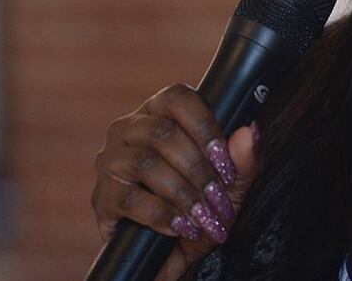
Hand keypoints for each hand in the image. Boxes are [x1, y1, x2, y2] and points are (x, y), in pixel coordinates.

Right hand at [90, 83, 262, 279]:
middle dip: (199, 169)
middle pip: (163, 133)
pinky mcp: (101, 197)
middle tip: (219, 197)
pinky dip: (162, 215)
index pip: (178, 97)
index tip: (224, 159)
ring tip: (204, 216)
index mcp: (161, 114)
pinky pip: (130, 198)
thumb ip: (244, 158)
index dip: (204, 126)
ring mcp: (111, 162)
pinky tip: (180, 227)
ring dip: (183, 193)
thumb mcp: (232, 184)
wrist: (173, 255)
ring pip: (146, 164)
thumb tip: (250, 131)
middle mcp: (129, 130)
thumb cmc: (202, 207)